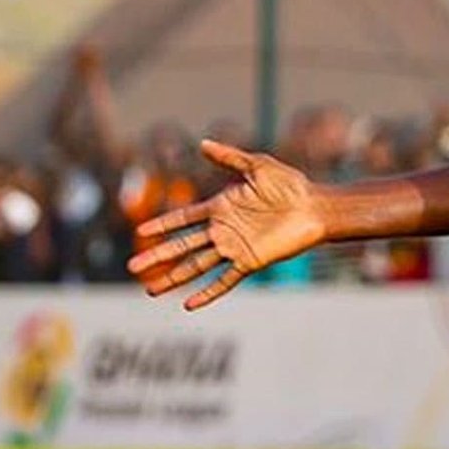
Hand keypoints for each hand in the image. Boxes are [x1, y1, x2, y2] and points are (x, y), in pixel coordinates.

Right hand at [128, 139, 327, 308]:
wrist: (315, 207)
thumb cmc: (291, 185)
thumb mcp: (257, 166)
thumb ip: (229, 158)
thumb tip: (202, 143)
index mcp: (221, 207)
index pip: (183, 219)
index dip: (162, 225)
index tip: (141, 232)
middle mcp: (223, 231)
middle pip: (182, 246)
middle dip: (157, 256)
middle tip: (133, 268)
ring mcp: (235, 248)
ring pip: (196, 266)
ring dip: (173, 277)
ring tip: (150, 290)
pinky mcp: (250, 262)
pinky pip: (224, 280)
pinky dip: (207, 292)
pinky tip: (189, 305)